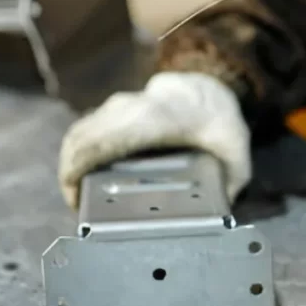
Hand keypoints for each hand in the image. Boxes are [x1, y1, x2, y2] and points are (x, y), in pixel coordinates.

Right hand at [58, 72, 250, 208]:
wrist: (209, 89)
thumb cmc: (219, 124)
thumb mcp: (235, 155)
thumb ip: (227, 186)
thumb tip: (217, 216)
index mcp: (157, 118)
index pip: (105, 139)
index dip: (81, 168)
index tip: (77, 199)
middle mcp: (131, 107)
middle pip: (82, 137)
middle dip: (70, 174)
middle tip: (77, 208)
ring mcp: (119, 106)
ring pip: (78, 132)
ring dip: (70, 165)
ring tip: (78, 199)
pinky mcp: (112, 111)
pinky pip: (84, 131)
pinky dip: (77, 156)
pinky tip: (83, 181)